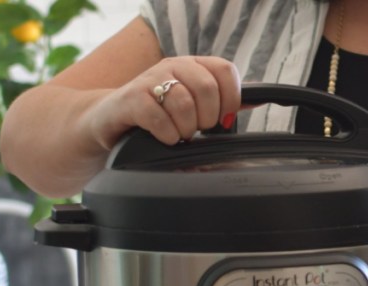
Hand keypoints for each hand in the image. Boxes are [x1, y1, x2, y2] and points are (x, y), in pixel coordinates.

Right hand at [84, 56, 240, 149]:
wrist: (110, 120)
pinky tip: (164, 138)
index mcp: (191, 65)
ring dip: (185, 129)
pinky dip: (167, 135)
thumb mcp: (191, 104)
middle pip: (207, 88)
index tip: (223, 119)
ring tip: (177, 134)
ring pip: (184, 104)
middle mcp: (171, 65)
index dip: (230, 98)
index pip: (225, 70)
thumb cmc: (156, 114)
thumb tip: (257, 100)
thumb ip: (222, 101)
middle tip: (195, 129)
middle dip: (207, 119)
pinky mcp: (131, 99)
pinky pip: (159, 118)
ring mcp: (149, 80)